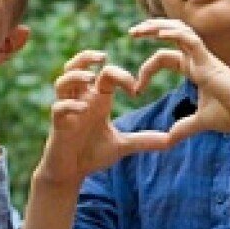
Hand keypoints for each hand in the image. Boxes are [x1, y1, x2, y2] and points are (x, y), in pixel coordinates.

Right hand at [34, 51, 173, 185]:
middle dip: (88, 57)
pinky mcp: (58, 125)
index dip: (121, 76)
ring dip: (75, 76)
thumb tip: (171, 141)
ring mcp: (68, 111)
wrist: (70, 172)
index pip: (106, 75)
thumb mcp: (122, 146)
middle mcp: (81, 100)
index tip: (136, 91)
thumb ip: (144, 140)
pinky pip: (58, 108)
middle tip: (103, 56)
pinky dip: (69, 105)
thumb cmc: (92, 154)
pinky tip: (82, 108)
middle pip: (77, 67)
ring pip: (62, 82)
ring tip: (90, 78)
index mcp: (97, 101)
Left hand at [129, 18, 229, 147]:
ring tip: (139, 29)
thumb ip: (184, 127)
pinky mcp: (210, 62)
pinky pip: (190, 39)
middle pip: (172, 34)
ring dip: (158, 26)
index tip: (136, 90)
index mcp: (196, 69)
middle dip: (150, 30)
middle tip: (131, 32)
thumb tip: (169, 139)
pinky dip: (174, 33)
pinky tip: (159, 34)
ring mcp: (205, 58)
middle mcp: (199, 59)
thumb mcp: (202, 121)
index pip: (165, 58)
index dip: (147, 69)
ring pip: (179, 30)